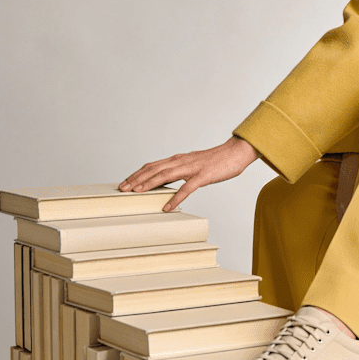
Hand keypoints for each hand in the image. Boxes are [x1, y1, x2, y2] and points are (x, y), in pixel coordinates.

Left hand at [119, 136, 258, 210]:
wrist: (236, 152)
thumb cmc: (217, 160)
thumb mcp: (194, 164)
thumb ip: (181, 170)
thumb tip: (169, 180)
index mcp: (178, 159)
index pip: (152, 166)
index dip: (137, 174)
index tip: (125, 182)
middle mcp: (181, 161)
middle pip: (153, 169)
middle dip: (136, 179)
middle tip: (123, 189)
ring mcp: (191, 168)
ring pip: (165, 176)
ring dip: (148, 184)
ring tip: (137, 193)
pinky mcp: (202, 176)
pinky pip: (186, 189)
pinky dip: (174, 198)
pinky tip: (167, 207)